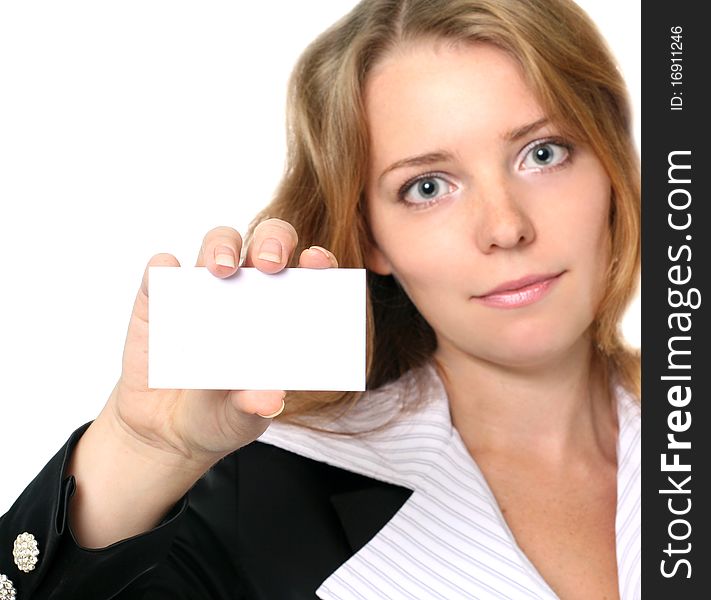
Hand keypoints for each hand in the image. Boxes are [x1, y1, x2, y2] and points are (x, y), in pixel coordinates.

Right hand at [104, 219, 337, 469]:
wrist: (166, 432)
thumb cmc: (220, 416)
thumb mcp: (242, 418)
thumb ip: (254, 406)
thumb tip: (271, 400)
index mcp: (281, 312)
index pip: (309, 274)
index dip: (318, 261)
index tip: (317, 261)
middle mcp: (247, 290)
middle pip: (267, 243)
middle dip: (273, 241)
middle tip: (271, 264)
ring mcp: (203, 289)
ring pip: (219, 242)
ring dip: (222, 245)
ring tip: (222, 270)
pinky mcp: (159, 297)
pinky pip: (161, 268)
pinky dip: (164, 265)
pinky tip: (168, 272)